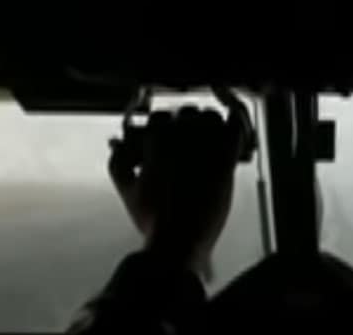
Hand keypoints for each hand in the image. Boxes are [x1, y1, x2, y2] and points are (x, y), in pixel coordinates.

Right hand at [109, 102, 246, 277]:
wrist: (180, 239)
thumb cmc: (155, 219)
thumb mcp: (127, 189)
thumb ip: (119, 161)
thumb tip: (118, 145)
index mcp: (155, 139)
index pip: (161, 117)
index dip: (163, 128)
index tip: (166, 139)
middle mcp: (181, 136)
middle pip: (187, 113)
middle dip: (185, 125)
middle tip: (187, 143)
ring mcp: (207, 145)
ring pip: (211, 118)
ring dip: (209, 126)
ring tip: (207, 143)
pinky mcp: (226, 158)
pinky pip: (233, 130)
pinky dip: (231, 131)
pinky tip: (227, 144)